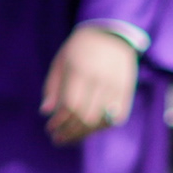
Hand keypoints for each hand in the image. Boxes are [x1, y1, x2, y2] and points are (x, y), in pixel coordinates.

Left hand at [42, 26, 140, 146]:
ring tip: (71, 137)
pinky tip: (89, 130)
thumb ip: (52, 87)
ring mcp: (116, 87)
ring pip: (101, 121)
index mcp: (80, 71)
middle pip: (85, 117)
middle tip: (58, 139)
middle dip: (69, 132)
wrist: (112, 33)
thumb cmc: (80, 48)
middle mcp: (100, 80)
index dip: (59, 122)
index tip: (50, 128)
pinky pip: (116, 118)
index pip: (70, 106)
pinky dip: (102, 128)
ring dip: (84, 134)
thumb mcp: (60, 61)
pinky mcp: (127, 91)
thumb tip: (45, 112)